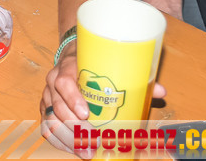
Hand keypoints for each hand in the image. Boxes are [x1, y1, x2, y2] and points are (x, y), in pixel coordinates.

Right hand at [41, 49, 166, 156]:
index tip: (86, 113)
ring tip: (86, 151)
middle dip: (75, 128)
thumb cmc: (90, 62)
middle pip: (57, 107)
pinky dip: (58, 141)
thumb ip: (132, 78)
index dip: (73, 99)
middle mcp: (53, 83)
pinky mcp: (45, 108)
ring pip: (50, 120)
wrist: (71, 55)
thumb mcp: (106, 64)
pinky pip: (46, 127)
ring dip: (68, 139)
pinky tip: (72, 149)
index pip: (64, 82)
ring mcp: (47, 97)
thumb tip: (160, 91)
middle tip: (93, 142)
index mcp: (67, 68)